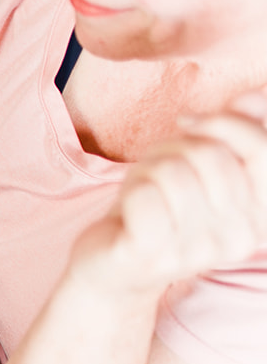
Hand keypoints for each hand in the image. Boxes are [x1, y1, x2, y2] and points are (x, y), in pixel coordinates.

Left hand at [81, 91, 266, 294]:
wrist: (112, 266)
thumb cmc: (159, 207)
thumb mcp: (198, 163)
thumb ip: (234, 131)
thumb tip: (255, 97)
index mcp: (261, 215)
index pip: (263, 150)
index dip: (225, 122)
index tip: (189, 122)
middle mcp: (239, 238)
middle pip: (210, 155)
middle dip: (174, 148)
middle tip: (157, 170)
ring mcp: (196, 252)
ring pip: (174, 171)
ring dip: (147, 170)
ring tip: (144, 190)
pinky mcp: (152, 255)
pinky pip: (145, 196)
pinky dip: (129, 191)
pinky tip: (127, 213)